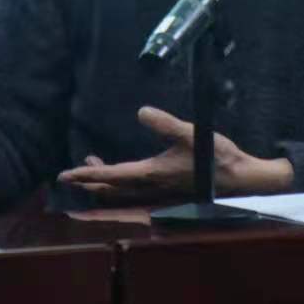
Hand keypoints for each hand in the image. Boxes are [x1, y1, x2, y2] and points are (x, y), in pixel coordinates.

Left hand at [55, 107, 292, 203]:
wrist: (239, 180)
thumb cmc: (215, 157)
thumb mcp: (189, 133)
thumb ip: (164, 123)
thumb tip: (141, 111)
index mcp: (150, 173)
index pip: (110, 175)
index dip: (85, 174)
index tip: (64, 174)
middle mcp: (150, 187)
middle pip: (110, 188)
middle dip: (90, 180)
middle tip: (73, 171)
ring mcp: (158, 192)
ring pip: (121, 192)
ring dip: (105, 182)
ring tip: (94, 167)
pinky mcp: (167, 192)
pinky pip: (134, 192)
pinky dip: (120, 185)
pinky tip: (126, 174)